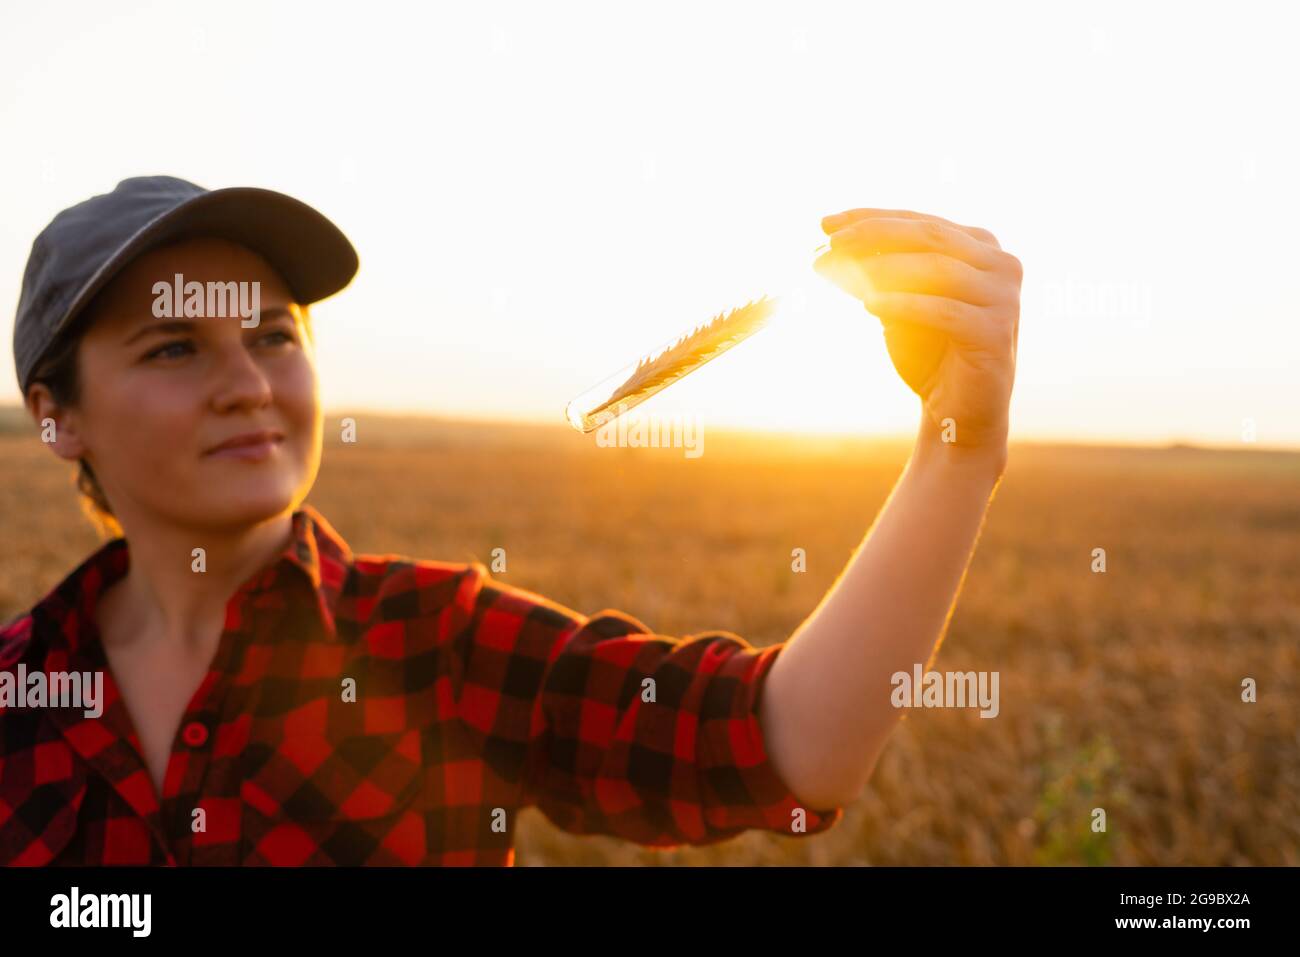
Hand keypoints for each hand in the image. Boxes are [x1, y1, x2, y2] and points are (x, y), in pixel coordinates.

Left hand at [814, 208, 1021, 456]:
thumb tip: (827, 249)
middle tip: (830, 242)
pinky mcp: (997, 331)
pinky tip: (868, 306)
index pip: (919, 221)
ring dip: (884, 269)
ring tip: (841, 273)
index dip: (871, 218)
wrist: (957, 414)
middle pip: (929, 236)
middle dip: (874, 234)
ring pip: (937, 269)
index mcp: (981, 247)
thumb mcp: (895, 307)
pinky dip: (904, 305)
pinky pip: (944, 311)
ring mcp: (1004, 297)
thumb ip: (873, 276)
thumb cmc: (926, 355)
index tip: (824, 223)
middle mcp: (1001, 264)